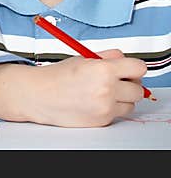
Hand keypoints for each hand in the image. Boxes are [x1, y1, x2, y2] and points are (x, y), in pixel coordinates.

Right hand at [0, 50, 147, 126]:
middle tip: (114, 80)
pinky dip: (111, 108)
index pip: (139, 68)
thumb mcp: (82, 59)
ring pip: (131, 103)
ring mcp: (106, 107)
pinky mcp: (103, 121)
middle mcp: (107, 89)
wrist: (39, 95)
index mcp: (103, 70)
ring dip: (122, 98)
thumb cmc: (57, 76)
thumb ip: (107, 57)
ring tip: (103, 92)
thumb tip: (124, 59)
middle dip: (128, 83)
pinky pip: (118, 113)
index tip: (129, 69)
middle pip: (138, 88)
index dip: (133, 67)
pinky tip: (94, 101)